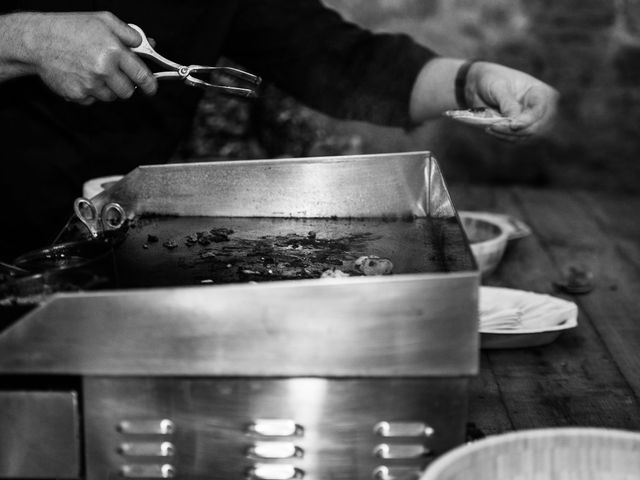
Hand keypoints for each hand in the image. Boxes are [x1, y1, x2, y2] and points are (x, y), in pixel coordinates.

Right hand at [19, 12, 156, 104]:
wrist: (37, 40)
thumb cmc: (70, 28)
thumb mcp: (103, 21)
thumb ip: (129, 33)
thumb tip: (148, 44)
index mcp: (114, 51)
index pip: (142, 76)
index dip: (150, 85)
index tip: (151, 88)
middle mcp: (103, 69)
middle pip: (127, 92)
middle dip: (124, 85)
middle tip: (114, 75)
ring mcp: (90, 84)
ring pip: (111, 97)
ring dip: (107, 88)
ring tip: (93, 71)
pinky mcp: (77, 94)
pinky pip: (92, 100)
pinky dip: (90, 92)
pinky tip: (80, 76)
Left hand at [465, 61, 558, 141]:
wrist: (479, 85)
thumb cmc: (491, 80)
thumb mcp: (498, 87)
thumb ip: (507, 103)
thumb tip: (513, 121)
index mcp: (537, 93)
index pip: (539, 109)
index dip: (528, 119)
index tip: (513, 125)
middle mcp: (535, 108)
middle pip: (533, 126)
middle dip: (514, 130)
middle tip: (495, 127)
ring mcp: (526, 120)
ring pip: (522, 135)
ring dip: (506, 135)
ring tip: (490, 127)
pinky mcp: (516, 129)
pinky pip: (512, 138)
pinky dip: (502, 136)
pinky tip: (490, 129)